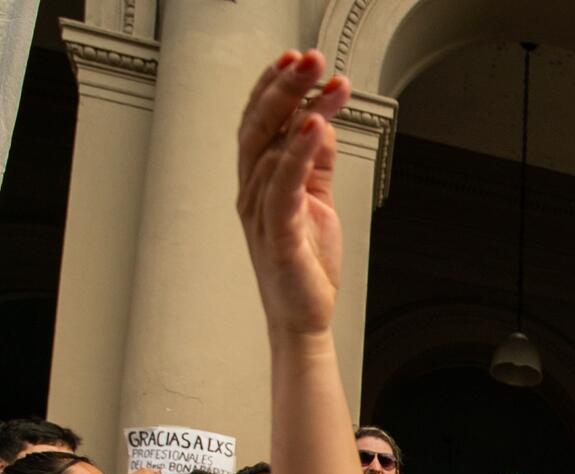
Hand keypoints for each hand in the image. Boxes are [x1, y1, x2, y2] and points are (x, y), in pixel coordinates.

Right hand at [237, 50, 350, 336]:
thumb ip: (315, 161)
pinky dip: (297, 152)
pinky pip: (283, 185)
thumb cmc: (305, 260)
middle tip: (309, 57)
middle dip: (284, 86)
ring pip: (270, 148)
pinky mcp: (276, 233)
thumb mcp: (317, 199)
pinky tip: (313, 126)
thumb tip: (320, 121)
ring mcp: (259, 210)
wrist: (305, 315)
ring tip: (322, 81)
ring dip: (298, 110)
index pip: (259, 120)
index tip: (297, 58)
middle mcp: (252, 189)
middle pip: (259, 124)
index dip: (274, 86)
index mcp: (259, 179)